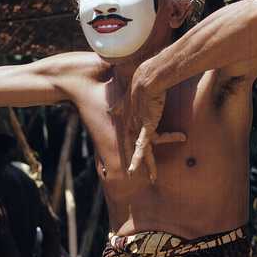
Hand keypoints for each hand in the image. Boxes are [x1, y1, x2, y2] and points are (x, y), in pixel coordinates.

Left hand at [108, 69, 185, 183]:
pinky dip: (142, 156)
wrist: (146, 78)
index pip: (127, 139)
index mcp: (127, 120)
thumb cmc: (141, 84)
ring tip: (147, 177)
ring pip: (141, 150)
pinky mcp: (146, 125)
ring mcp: (137, 126)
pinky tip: (140, 167)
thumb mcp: (127, 97)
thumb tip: (109, 110)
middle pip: (132, 148)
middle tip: (131, 175)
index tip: (127, 161)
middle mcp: (130, 125)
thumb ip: (119, 105)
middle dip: (132, 162)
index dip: (128, 151)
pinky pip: (145, 144)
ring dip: (145, 165)